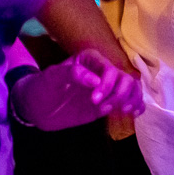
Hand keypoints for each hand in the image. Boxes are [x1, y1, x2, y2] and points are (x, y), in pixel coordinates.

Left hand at [11, 49, 144, 130]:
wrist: (37, 108)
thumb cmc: (42, 87)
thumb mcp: (51, 78)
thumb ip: (71, 74)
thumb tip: (95, 80)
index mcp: (90, 61)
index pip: (109, 69)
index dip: (108, 84)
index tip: (95, 100)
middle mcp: (102, 72)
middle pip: (125, 78)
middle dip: (120, 94)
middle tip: (104, 109)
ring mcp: (107, 89)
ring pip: (131, 89)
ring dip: (131, 100)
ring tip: (123, 111)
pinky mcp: (108, 103)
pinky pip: (129, 101)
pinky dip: (136, 105)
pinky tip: (134, 113)